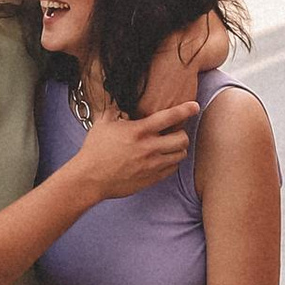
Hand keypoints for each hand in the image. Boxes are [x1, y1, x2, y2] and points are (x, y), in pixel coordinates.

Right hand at [69, 98, 197, 199]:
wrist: (89, 178)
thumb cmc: (94, 150)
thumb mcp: (103, 123)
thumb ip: (115, 111)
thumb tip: (122, 105)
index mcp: (139, 131)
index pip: (170, 117)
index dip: (186, 110)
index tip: (194, 107)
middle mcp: (149, 148)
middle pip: (182, 139)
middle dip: (182, 134)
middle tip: (175, 133)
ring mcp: (152, 165)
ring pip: (180, 155)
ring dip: (178, 149)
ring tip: (169, 146)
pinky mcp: (151, 179)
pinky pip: (171, 170)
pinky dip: (171, 163)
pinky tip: (162, 159)